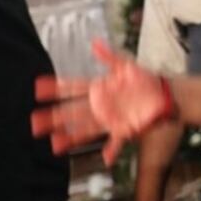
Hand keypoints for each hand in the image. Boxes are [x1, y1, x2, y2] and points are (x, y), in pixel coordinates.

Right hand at [32, 39, 174, 164]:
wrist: (165, 94)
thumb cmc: (144, 79)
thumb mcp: (126, 65)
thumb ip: (109, 56)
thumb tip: (94, 43)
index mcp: (99, 89)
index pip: (72, 88)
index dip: (56, 88)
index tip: (38, 88)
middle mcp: (100, 106)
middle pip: (72, 112)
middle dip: (53, 117)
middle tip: (35, 122)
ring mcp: (110, 120)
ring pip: (85, 129)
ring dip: (70, 137)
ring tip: (54, 143)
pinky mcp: (124, 130)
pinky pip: (115, 142)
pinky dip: (112, 151)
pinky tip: (105, 158)